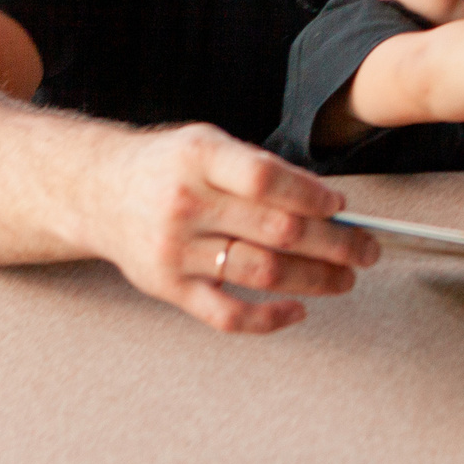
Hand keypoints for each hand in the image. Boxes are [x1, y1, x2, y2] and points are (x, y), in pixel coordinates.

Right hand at [88, 124, 379, 334]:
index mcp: (200, 159)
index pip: (266, 179)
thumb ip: (261, 169)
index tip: (341, 208)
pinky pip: (224, 314)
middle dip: (334, 243)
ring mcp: (175, 250)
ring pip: (260, 271)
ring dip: (314, 279)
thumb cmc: (167, 167)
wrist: (97, 191)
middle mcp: (186, 205)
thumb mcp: (209, 145)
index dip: (311, 196)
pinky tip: (297, 310)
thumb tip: (327, 202)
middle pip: (275, 230)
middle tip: (366, 250)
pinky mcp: (168, 287)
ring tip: (345, 278)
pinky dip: (267, 318)